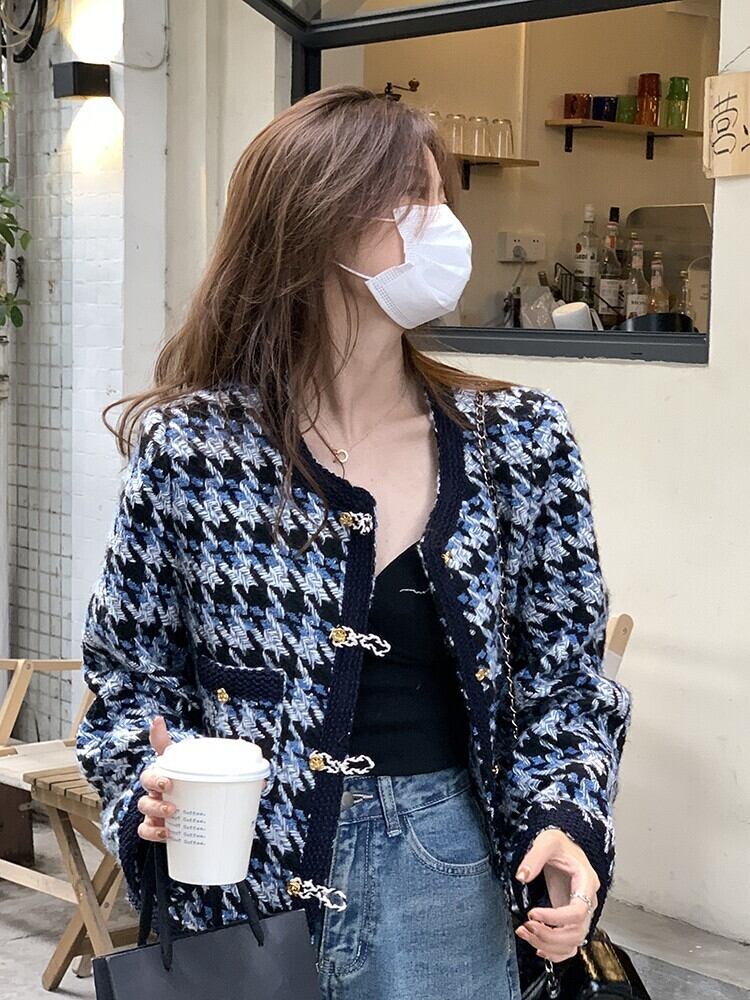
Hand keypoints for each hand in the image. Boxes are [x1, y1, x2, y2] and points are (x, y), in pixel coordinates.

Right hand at [136, 717, 269, 842]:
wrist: (195, 824)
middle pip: (147, 777)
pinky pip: (145, 829)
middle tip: (170, 785)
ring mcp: (154, 806)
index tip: (159, 721)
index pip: (161, 747)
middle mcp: (159, 785)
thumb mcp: (219, 782)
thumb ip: (238, 778)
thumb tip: (263, 781)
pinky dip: (152, 832)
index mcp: (174, 768)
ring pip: (144, 804)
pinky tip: (166, 834)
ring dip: (155, 807)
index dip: (158, 733)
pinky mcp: (154, 826)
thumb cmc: (206, 796)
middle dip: (155, 780)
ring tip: (172, 812)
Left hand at [514, 828, 598, 962]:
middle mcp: (588, 901)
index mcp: (586, 882)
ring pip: (574, 941)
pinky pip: (571, 944)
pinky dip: (557, 952)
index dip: (555, 918)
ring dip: (549, 945)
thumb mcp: (546, 842)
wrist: (565, 847)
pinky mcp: (572, 919)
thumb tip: (522, 876)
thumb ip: (534, 857)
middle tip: (526, 927)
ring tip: (525, 933)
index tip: (532, 914)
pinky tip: (539, 948)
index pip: (578, 911)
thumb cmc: (560, 843)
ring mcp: (582, 912)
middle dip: (549, 935)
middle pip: (577, 932)